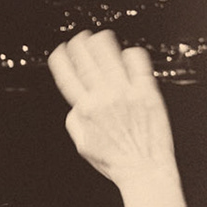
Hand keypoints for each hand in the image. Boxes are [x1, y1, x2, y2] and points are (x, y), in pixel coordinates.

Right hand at [47, 29, 179, 192]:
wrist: (144, 169)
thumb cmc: (116, 162)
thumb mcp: (84, 146)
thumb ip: (76, 123)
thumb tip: (76, 107)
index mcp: (87, 110)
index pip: (68, 78)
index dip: (61, 62)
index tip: (59, 52)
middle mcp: (105, 98)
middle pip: (88, 64)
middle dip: (80, 48)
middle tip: (78, 38)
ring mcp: (127, 93)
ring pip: (111, 60)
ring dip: (102, 46)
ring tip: (99, 37)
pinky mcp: (147, 93)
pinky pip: (139, 67)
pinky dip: (132, 56)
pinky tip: (129, 52)